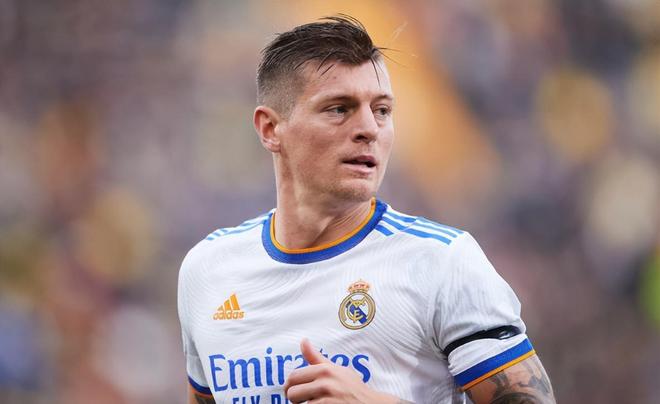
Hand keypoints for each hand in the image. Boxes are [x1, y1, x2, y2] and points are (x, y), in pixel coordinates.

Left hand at [283, 339, 398, 403]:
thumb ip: (316, 358)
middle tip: (302, 400)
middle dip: (295, 399)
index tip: (292, 390)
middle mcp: (325, 383)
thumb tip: (303, 340)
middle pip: (292, 393)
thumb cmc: (352, 387)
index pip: (293, 377)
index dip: (289, 386)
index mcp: (324, 370)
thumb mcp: (336, 369)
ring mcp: (327, 399)